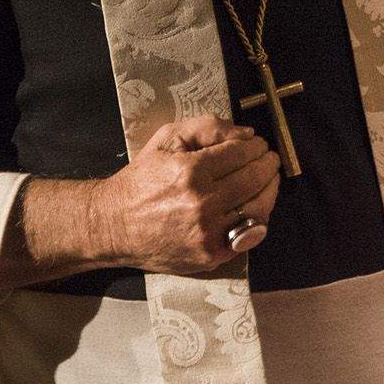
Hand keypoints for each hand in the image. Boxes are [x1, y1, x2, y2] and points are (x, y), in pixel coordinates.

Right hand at [97, 116, 280, 275]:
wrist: (113, 225)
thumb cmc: (141, 180)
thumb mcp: (165, 140)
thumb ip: (206, 128)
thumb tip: (246, 134)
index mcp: (190, 172)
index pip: (240, 154)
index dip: (255, 146)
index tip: (258, 144)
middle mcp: (202, 204)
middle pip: (254, 179)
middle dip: (267, 164)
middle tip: (269, 158)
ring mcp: (208, 233)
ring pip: (258, 209)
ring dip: (270, 190)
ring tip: (269, 179)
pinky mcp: (210, 255)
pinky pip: (249, 236)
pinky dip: (259, 218)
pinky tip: (256, 204)